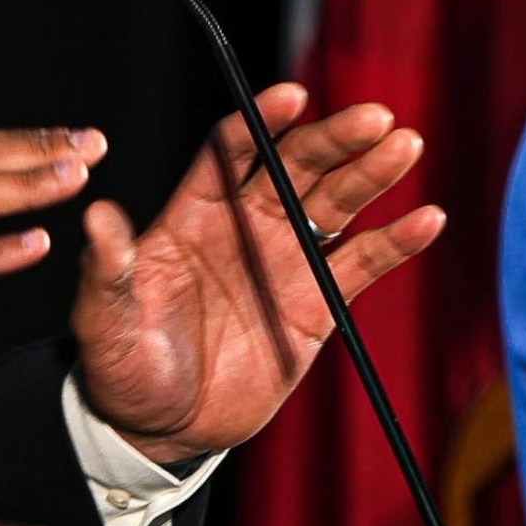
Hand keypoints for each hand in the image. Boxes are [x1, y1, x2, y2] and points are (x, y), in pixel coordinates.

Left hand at [70, 83, 442, 462]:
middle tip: (373, 117)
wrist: (161, 427)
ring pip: (336, 204)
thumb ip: (109, 269)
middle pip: (296, 166)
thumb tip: (98, 217)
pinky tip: (427, 220)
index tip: (293, 97)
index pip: (232, 151)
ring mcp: (286, 261)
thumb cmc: (122, 366)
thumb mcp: (103, 319)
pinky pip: (361, 265)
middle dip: (334, 139)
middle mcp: (246, 225)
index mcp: (194, 213)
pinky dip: (396, 242)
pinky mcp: (317, 305)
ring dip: (371, 173)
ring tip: (404, 146)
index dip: (262, 121)